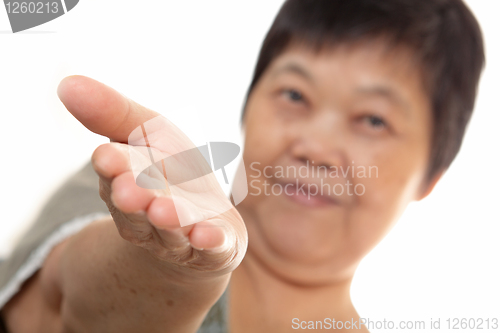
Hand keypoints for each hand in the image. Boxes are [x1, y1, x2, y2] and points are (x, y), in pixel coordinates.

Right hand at [57, 75, 247, 279]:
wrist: (200, 215)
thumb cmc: (172, 169)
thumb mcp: (147, 131)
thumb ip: (113, 113)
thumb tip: (67, 84)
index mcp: (127, 180)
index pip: (117, 172)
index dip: (113, 165)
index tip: (108, 156)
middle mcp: (147, 213)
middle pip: (137, 208)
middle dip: (133, 199)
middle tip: (129, 190)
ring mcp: (179, 234)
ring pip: (170, 231)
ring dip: (168, 222)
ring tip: (166, 211)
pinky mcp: (212, 246)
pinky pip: (210, 248)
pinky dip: (210, 243)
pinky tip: (209, 236)